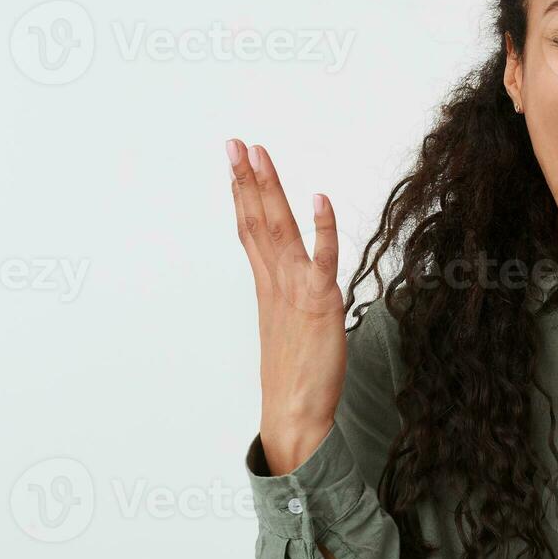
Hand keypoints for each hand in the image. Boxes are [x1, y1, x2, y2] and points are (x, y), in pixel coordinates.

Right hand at [227, 139, 345, 474]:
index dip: (242, 193)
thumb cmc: (295, 377)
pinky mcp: (320, 303)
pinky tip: (320, 199)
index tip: (236, 161)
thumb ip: (289, 298)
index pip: (250, 230)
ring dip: (270, 191)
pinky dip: (322, 228)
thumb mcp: (287, 326)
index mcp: (268, 286)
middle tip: (235, 143)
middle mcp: (276, 282)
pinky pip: (321, 259)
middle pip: (257, 221)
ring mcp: (295, 290)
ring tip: (259, 155)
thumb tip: (294, 280)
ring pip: (278, 230)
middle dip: (247, 180)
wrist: (295, 415)